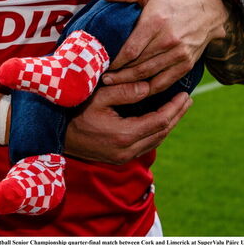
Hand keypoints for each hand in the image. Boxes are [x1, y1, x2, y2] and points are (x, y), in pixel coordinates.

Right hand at [64, 81, 191, 163]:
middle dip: (176, 115)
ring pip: (155, 141)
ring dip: (169, 124)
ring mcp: (123, 156)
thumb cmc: (74, 111)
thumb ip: (124, 91)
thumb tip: (148, 87)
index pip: (160, 121)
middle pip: (162, 133)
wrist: (55, 135)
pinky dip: (157, 131)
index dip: (175, 108)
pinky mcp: (118, 158)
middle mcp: (127, 150)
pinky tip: (160, 120)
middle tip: (188, 100)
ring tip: (178, 108)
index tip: (185, 95)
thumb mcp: (98, 96)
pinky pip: (145, 145)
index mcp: (125, 134)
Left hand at [97, 0, 226, 94]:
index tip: (100, 64)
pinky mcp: (186, 64)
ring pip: (148, 76)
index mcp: (156, 21)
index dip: (114, 61)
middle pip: (137, 66)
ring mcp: (179, 54)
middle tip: (102, 78)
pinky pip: (164, 83)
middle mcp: (168, 40)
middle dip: (117, 74)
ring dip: (129, 84)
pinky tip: (135, 90)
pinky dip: (148, 89)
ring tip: (113, 85)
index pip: (130, 50)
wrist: (209, 10)